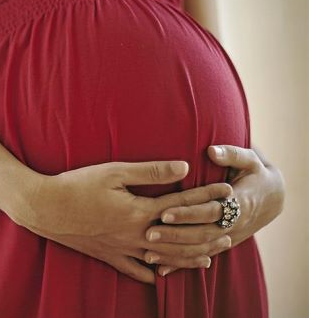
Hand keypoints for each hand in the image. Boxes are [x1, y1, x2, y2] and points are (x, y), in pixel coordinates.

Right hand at [18, 160, 232, 284]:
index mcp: (140, 211)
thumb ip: (150, 171)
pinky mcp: (108, 255)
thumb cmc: (77, 185)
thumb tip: (183, 167)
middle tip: (230, 229)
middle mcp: (136, 234)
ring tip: (210, 256)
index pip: (182, 203)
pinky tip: (161, 275)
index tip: (227, 191)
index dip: (206, 196)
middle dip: (208, 232)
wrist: (45, 208)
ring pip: (164, 258)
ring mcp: (122, 249)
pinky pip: (135, 270)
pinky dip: (152, 273)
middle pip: (181, 237)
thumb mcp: (113, 172)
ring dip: (190, 256)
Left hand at [143, 145, 285, 276]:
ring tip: (148, 253)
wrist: (272, 198)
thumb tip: (212, 150)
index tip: (164, 212)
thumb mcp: (250, 160)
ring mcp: (228, 237)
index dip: (188, 213)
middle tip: (149, 234)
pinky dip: (182, 264)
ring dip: (175, 254)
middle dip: (175, 235)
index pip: (210, 210)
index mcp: (239, 202)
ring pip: (200, 250)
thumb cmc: (255, 173)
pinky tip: (161, 271)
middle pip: (202, 234)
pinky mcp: (222, 245)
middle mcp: (233, 224)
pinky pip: (201, 257)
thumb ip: (231, 154)